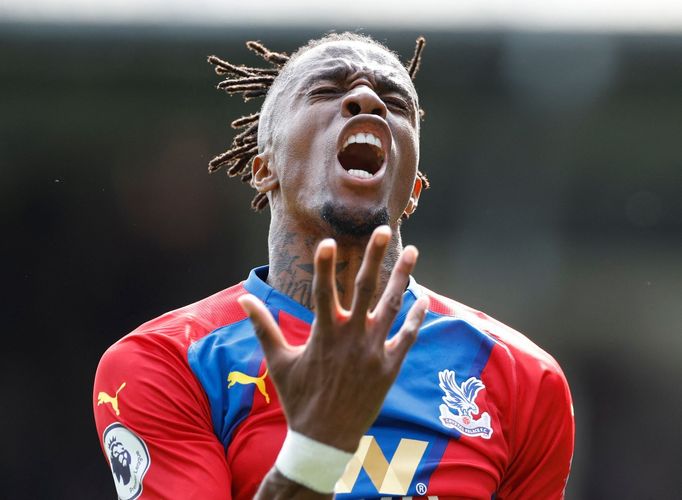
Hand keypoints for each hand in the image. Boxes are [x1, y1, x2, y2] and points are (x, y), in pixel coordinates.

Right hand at [238, 226, 427, 451]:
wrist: (324, 439)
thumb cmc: (298, 398)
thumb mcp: (278, 361)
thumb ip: (263, 327)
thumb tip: (244, 298)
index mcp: (324, 334)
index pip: (324, 292)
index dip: (326, 266)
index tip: (330, 241)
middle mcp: (351, 338)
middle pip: (366, 289)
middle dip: (375, 257)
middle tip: (385, 230)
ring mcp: (373, 352)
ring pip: (391, 307)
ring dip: (402, 278)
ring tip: (413, 253)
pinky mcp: (389, 367)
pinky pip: (406, 337)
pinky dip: (415, 318)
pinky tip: (422, 299)